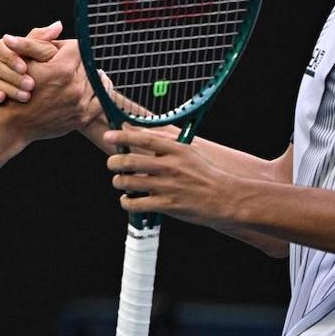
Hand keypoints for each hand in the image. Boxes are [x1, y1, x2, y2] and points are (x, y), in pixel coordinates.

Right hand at [0, 22, 62, 105]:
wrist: (49, 95)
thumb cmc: (48, 68)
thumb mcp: (47, 53)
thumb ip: (46, 41)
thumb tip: (58, 25)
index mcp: (9, 49)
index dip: (10, 57)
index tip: (24, 67)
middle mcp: (1, 64)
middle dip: (12, 75)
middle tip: (31, 84)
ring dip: (8, 88)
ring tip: (26, 96)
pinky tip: (3, 99)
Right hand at [7, 39, 99, 141]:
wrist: (14, 123)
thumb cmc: (15, 90)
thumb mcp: (24, 61)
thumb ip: (39, 40)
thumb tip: (58, 24)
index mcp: (62, 69)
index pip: (77, 47)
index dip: (67, 47)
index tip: (61, 51)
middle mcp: (75, 86)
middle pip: (86, 63)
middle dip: (77, 61)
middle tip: (68, 63)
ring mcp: (80, 103)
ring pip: (95, 79)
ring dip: (88, 75)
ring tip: (81, 73)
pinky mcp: (83, 116)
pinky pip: (102, 99)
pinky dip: (101, 90)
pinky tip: (96, 85)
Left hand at [103, 126, 236, 228]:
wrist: (225, 198)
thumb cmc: (204, 174)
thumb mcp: (188, 152)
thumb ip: (163, 141)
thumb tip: (136, 130)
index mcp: (176, 150)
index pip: (144, 139)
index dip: (123, 136)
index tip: (109, 135)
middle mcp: (170, 167)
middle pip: (130, 162)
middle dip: (114, 163)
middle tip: (111, 164)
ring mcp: (168, 187)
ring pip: (129, 183)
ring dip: (118, 182)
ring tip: (120, 182)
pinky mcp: (167, 205)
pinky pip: (136, 204)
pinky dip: (126, 202)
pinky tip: (128, 200)